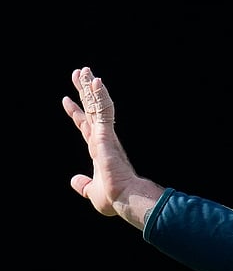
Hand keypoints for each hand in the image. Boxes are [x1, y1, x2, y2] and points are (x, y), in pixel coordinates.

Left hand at [62, 67, 162, 226]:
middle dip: (84, 92)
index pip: (86, 127)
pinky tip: (96, 82)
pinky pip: (103, 111)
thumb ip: (83, 185)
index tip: (67, 100)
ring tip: (84, 71)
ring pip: (97, 106)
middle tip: (79, 73)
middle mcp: (103, 140)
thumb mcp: (91, 192)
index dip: (76, 113)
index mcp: (100, 151)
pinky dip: (100, 96)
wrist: (127, 199)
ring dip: (90, 88)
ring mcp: (106, 136)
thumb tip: (74, 181)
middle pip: (91, 110)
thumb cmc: (115, 198)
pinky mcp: (107, 135)